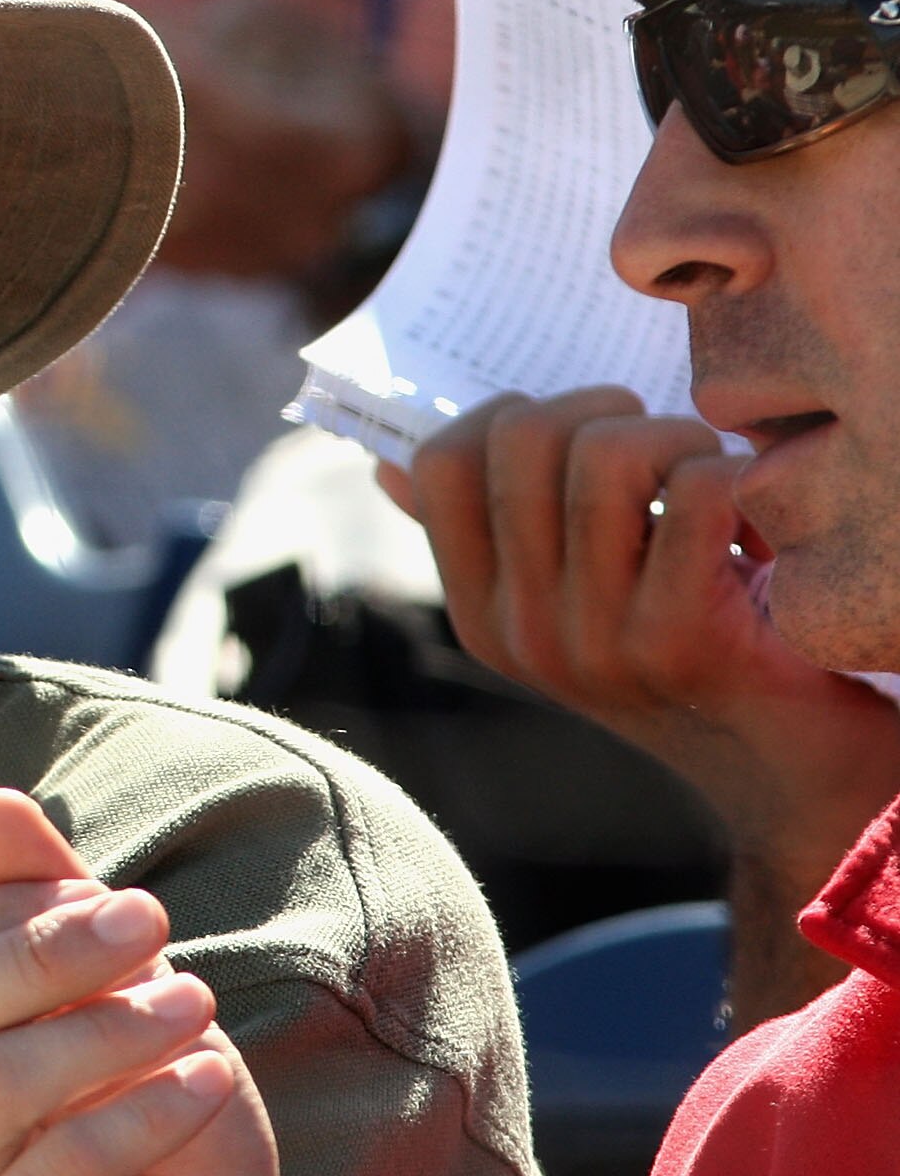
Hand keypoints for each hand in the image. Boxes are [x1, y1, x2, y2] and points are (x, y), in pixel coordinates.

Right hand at [0, 790, 298, 1175]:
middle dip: (48, 953)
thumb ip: (41, 910)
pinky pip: (54, 1169)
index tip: (118, 903)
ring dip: (108, 1030)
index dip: (3, 911)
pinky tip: (208, 1084)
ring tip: (198, 1007)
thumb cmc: (158, 1134)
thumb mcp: (108, 1001)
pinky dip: (142, 1112)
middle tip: (155, 928)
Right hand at [386, 389, 897, 1016]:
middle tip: (658, 447)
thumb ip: (490, 536)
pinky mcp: (683, 640)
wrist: (788, 766)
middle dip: (606, 409)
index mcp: (481, 614)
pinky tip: (751, 523)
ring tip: (706, 477)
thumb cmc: (684, 652)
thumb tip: (387, 465)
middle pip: (525, 437)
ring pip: (612, 453)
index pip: (441, 463)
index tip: (575, 433)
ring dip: (680, 438)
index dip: (509, 412)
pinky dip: (740, 478)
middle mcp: (523, 632)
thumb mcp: (568, 602)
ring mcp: (595, 641)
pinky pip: (699, 489)